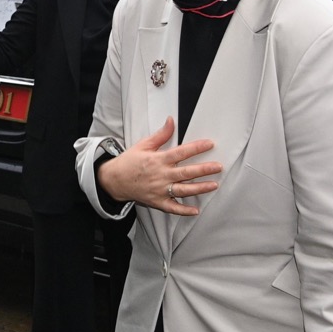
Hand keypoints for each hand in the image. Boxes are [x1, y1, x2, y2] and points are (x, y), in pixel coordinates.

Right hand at [95, 117, 221, 215]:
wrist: (114, 179)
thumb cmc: (129, 161)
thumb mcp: (143, 145)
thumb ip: (161, 135)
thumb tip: (171, 120)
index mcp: (158, 159)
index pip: (181, 152)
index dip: (196, 148)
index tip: (210, 144)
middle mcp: (161, 175)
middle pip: (186, 172)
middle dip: (204, 169)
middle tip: (218, 167)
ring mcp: (160, 190)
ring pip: (184, 190)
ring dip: (200, 188)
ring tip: (214, 185)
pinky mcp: (157, 201)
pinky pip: (173, 208)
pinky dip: (184, 210)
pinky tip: (195, 210)